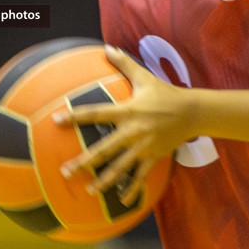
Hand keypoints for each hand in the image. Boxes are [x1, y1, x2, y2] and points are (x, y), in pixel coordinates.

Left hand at [57, 45, 197, 203]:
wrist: (192, 112)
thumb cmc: (164, 92)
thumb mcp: (144, 76)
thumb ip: (123, 63)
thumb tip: (106, 47)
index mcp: (127, 111)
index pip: (96, 113)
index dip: (76, 116)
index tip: (56, 120)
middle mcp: (133, 131)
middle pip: (104, 149)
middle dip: (84, 161)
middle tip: (66, 172)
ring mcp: (143, 146)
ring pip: (120, 166)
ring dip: (104, 180)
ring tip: (89, 190)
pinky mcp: (154, 156)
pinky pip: (141, 175)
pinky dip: (133, 188)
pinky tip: (123, 201)